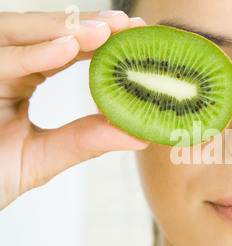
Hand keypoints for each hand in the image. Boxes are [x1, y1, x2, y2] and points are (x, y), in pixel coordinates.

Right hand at [0, 11, 149, 209]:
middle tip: (124, 24)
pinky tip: (65, 51)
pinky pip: (0, 61)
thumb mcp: (44, 157)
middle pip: (42, 33)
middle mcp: (4, 67)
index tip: (135, 35)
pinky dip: (32, 55)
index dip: (99, 41)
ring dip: (61, 30)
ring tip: (101, 34)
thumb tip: (139, 135)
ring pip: (18, 34)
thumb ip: (84, 141)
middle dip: (85, 25)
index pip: (62, 49)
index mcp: (21, 79)